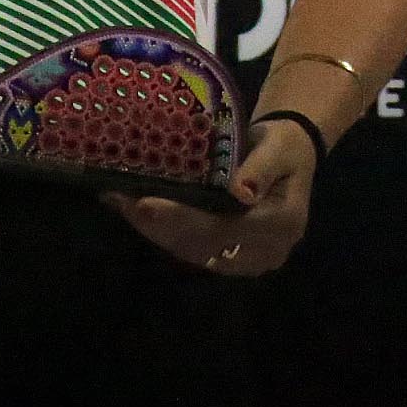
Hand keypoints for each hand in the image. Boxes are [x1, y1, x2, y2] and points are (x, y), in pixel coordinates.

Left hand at [108, 116, 316, 278]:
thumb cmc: (283, 148)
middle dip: (158, 223)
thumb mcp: (279, 149)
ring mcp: (247, 258)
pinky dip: (160, 231)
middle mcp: (266, 250)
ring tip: (118, 202)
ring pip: (192, 250)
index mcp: (282, 224)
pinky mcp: (230, 256)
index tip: (145, 203)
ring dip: (153, 229)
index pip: (225, 227)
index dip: (183, 217)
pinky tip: (131, 210)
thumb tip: (240, 192)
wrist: (289, 157)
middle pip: (203, 244)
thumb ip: (260, 169)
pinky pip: (191, 248)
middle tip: (119, 200)